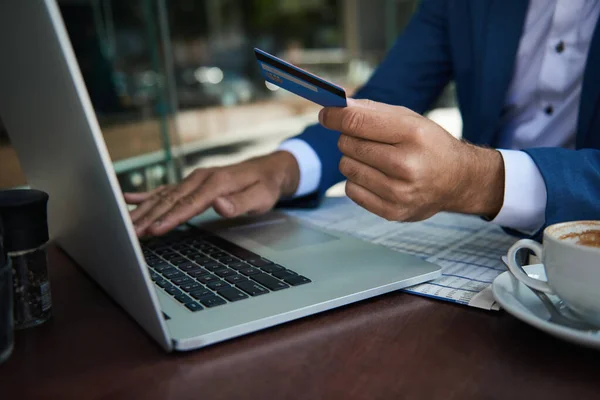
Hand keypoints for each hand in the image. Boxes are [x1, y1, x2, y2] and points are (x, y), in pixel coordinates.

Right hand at [124, 151, 299, 236]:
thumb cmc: (264, 186)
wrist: (267, 169)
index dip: (171, 218)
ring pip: (164, 195)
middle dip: (149, 217)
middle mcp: (201, 178)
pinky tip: (128, 199)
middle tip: (130, 232)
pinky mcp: (191, 183)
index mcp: (217, 182)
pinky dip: (146, 195)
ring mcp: (194, 179)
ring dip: (143, 209)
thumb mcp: (261, 197)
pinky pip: (165, 189)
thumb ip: (240, 202)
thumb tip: (219, 205)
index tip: (155, 230)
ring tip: (125, 223)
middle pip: (170, 200)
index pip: (190, 203)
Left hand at [319, 99, 503, 221]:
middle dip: (350, 137)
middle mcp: (406, 165)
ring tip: (376, 160)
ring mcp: (399, 192)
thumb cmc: (428, 144)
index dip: (334, 116)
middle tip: (366, 140)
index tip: (325, 114)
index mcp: (413, 135)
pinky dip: (358, 181)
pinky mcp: (392, 212)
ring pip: (346, 167)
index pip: (356, 122)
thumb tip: (334, 107)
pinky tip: (377, 177)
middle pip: (348, 144)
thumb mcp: (409, 119)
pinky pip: (351, 190)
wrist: (458, 180)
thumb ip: (371, 111)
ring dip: (353, 160)